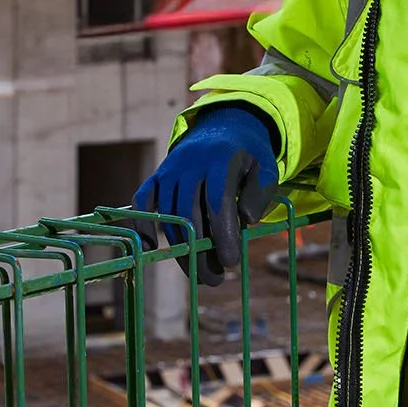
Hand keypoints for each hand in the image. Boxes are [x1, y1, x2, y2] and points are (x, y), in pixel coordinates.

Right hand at [132, 105, 280, 285]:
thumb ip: (260, 193)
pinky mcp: (157, 175)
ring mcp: (170, 169)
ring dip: (180, 248)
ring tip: (199, 274)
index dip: (222, 234)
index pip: (217, 202)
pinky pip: (142, 201)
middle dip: (200, 251)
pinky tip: (152, 249)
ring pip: (168, 214)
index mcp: (220, 159)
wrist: (223, 127)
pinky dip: (142, 224)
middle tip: (214, 279)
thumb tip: (246, 219)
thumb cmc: (248, 156)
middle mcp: (190, 163)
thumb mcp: (265, 168)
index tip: (230, 261)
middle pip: (190, 213)